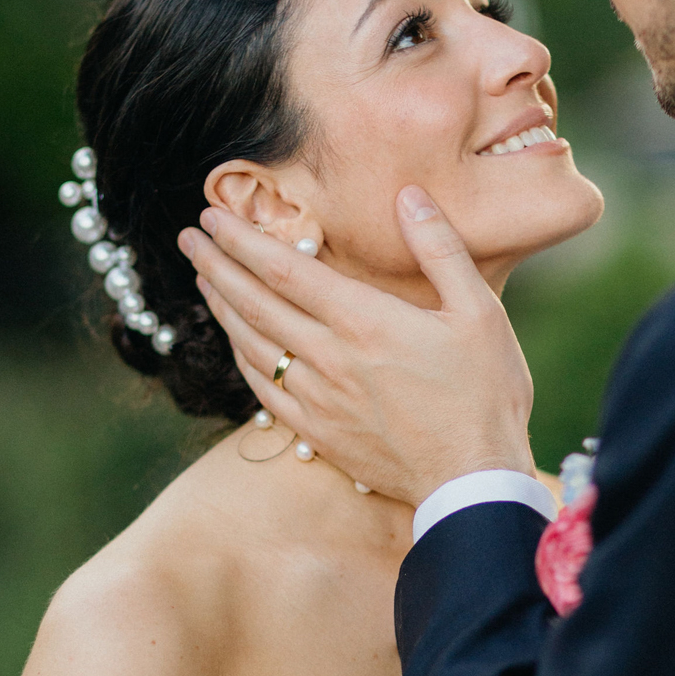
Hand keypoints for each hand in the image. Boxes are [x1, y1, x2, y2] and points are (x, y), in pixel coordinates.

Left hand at [178, 189, 535, 505]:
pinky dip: (242, 359)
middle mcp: (330, 357)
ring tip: (204, 281)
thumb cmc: (486, 394)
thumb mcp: (479, 311)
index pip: (283, 269)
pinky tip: (236, 344)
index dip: (242, 240)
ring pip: (253, 345)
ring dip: (222, 309)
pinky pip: (263, 390)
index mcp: (364, 320)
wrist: (474, 480)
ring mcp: (318, 399)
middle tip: (189, 238)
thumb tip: (408, 195)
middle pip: (255, 303)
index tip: (213, 218)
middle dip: (216, 265)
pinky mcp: (318, 433)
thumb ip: (439, 248)